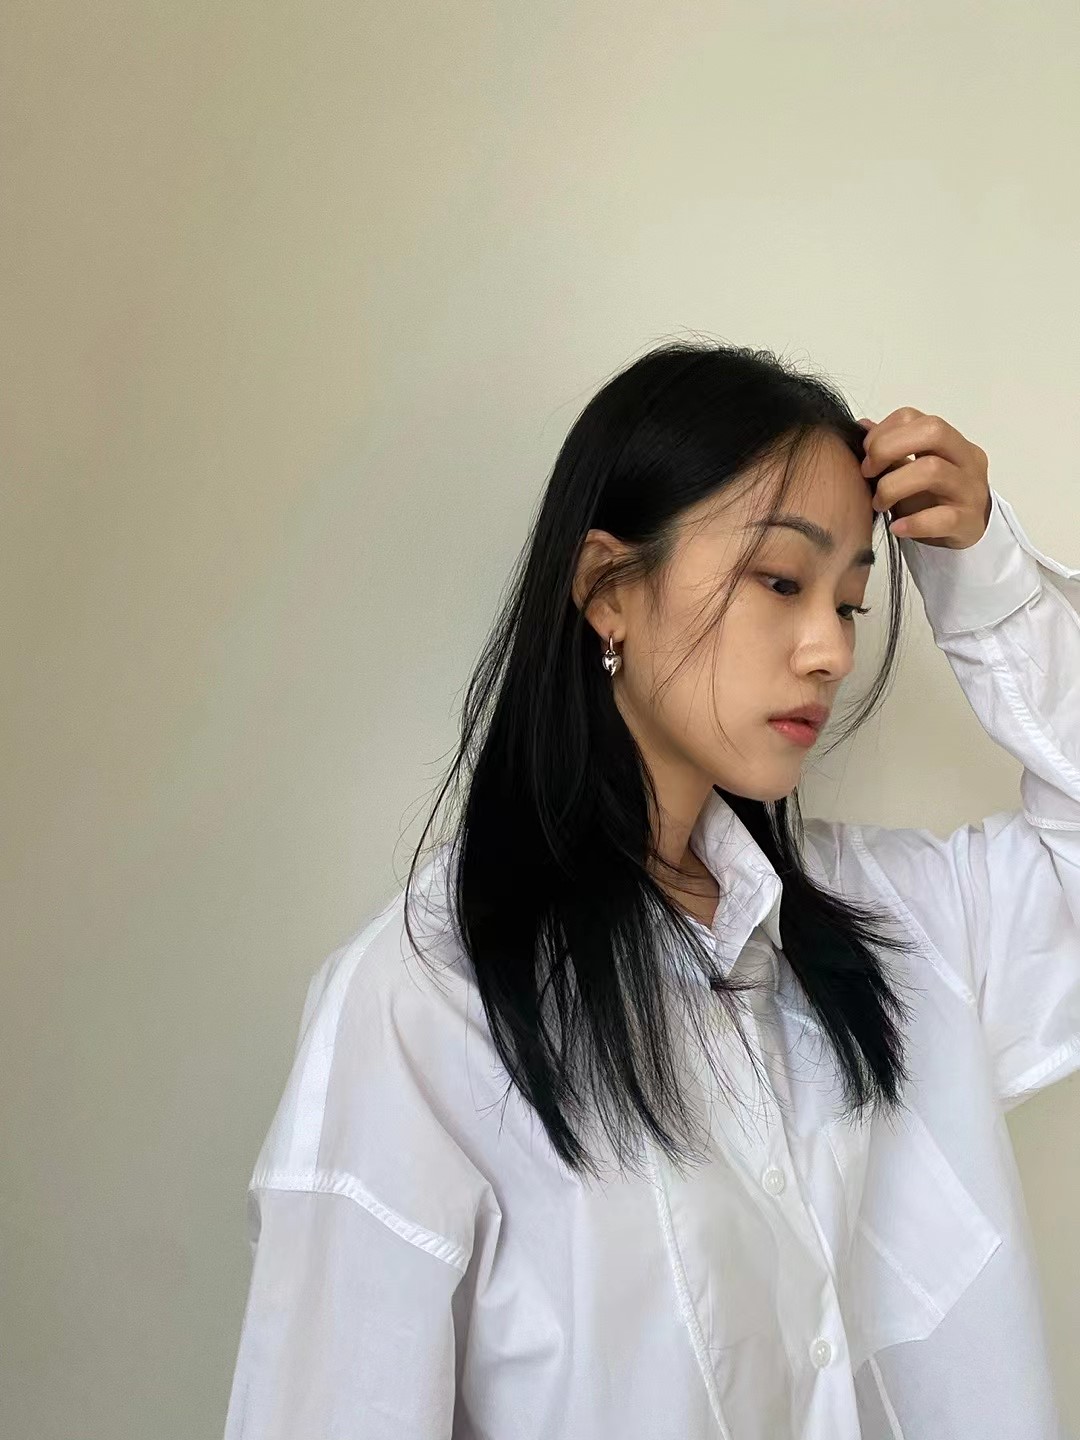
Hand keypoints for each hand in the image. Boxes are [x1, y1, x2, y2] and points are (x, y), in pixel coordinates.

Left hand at [856, 409, 991, 549]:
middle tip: (867, 473)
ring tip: (879, 504)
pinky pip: (943, 518)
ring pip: (934, 471)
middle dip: (888, 448)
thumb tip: (863, 426)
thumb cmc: (935, 498)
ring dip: (893, 486)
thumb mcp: (912, 470)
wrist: (969, 532)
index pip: (914, 417)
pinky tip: (896, 528)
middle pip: (932, 432)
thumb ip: (891, 449)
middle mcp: (966, 459)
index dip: (883, 431)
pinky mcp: (970, 521)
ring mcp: (970, 489)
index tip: (865, 453)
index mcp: (950, 441)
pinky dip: (914, 523)